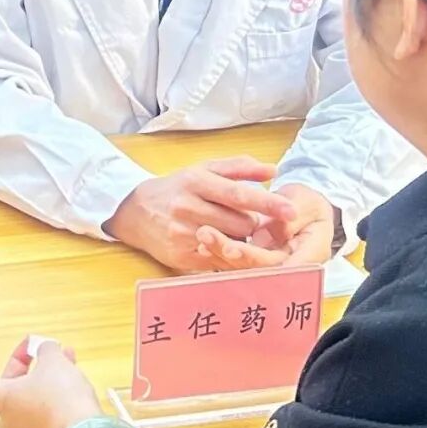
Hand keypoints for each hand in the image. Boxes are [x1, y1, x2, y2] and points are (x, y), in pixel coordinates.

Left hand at [0, 338, 102, 427]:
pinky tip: (72, 372)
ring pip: (33, 388)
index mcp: (3, 396)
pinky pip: (46, 400)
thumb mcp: (52, 361)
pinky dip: (55, 384)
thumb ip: (46, 350)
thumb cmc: (59, 395)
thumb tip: (47, 351)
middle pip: (12, 379)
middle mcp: (12, 412)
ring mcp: (30, 424)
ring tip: (65, 354)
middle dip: (26, 359)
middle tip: (41, 345)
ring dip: (46, 370)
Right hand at [105, 157, 296, 271]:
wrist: (135, 211)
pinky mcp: (181, 257)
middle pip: (240, 223)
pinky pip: (218, 260)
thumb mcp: (204, 169)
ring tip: (228, 230)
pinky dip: (226, 254)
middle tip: (243, 218)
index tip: (291, 210)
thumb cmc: (177, 188)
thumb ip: (239, 167)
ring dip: (239, 239)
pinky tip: (219, 244)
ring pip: (232, 243)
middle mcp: (189, 207)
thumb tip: (272, 169)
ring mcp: (183, 234)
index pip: (239, 194)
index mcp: (197, 181)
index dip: (268, 203)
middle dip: (251, 223)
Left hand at [195, 184, 338, 269]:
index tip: (233, 248)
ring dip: (221, 253)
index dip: (256, 259)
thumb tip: (278, 230)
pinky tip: (203, 242)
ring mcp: (271, 266)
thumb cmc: (309, 204)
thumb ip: (293, 215)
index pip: (283, 265)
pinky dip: (220, 253)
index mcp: (311, 254)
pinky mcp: (256, 262)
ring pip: (244, 267)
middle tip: (207, 236)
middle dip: (232, 254)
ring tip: (202, 234)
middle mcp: (290, 266)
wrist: (305, 208)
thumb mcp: (308, 202)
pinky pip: (236, 262)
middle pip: (258, 268)